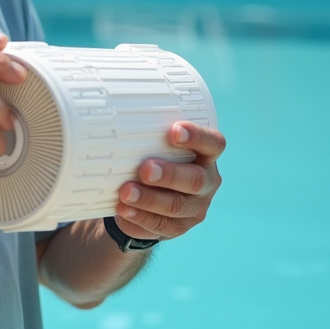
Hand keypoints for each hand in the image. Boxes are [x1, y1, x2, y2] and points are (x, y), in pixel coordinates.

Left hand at [114, 122, 224, 240]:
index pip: (214, 144)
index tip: (174, 130)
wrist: (149, 199)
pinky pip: (160, 226)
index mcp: (205, 156)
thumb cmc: (152, 157)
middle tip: (145, 169)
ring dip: (148, 199)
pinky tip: (123, 211)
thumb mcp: (156, 144)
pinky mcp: (178, 228)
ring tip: (125, 192)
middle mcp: (206, 182)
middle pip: (194, 180)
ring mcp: (194, 208)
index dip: (198, 137)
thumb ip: (147, 132)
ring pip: (175, 206)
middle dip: (169, 174)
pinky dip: (139, 219)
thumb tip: (116, 101)